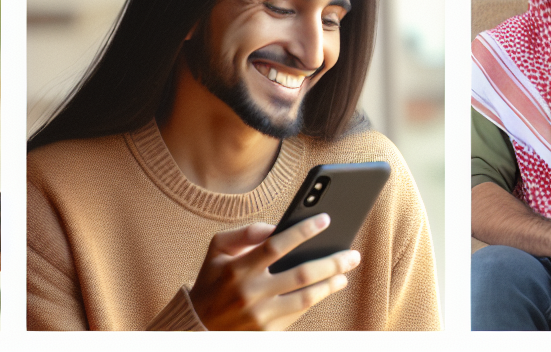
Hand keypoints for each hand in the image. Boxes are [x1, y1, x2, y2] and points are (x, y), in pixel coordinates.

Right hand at [187, 215, 358, 329]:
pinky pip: (299, 313)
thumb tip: (279, 226)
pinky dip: (317, 298)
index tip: (326, 219)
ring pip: (306, 297)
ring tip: (345, 271)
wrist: (197, 326)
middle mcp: (249, 292)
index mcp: (237, 268)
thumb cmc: (212, 280)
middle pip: (300, 274)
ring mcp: (259, 314)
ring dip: (331, 283)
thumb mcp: (217, 250)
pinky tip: (329, 286)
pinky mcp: (266, 331)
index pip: (275, 245)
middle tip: (352, 253)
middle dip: (332, 261)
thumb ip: (246, 233)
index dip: (303, 231)